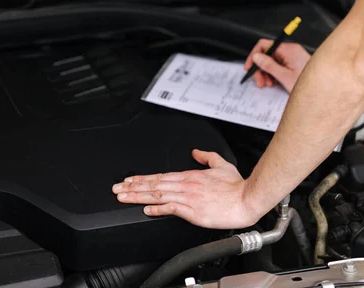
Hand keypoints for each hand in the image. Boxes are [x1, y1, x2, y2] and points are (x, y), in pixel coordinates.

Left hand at [112, 150, 262, 228]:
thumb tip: (195, 152)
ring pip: (158, 195)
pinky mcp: (194, 212)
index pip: (161, 176)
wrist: (246, 199)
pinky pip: (172, 209)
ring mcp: (189, 198)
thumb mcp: (221, 164)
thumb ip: (206, 157)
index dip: (142, 179)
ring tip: (123, 197)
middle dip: (133, 187)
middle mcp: (186, 186)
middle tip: (116, 189)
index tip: (129, 180)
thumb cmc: (236, 186)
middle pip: (154, 185)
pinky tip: (147, 210)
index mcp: (191, 176)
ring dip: (139, 197)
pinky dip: (158, 209)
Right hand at [244, 40, 310, 92]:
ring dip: (267, 72)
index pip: (264, 45)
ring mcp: (292, 56)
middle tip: (259, 81)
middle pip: (267, 54)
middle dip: (261, 68)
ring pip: (272, 60)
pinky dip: (274, 73)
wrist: (323, 90)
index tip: (249, 66)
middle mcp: (290, 50)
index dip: (254, 55)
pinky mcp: (294, 62)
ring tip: (268, 83)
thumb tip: (256, 57)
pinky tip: (274, 81)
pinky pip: (279, 64)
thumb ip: (269, 65)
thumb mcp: (284, 76)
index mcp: (288, 50)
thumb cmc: (308, 84)